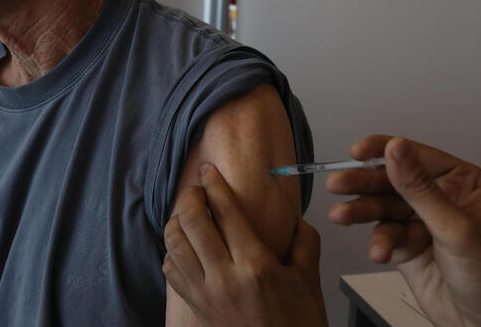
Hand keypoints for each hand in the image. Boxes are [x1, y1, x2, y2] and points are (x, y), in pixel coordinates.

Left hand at [163, 163, 326, 325]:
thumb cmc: (296, 326)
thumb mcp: (309, 282)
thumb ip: (304, 244)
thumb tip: (297, 219)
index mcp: (255, 266)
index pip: (226, 213)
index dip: (214, 185)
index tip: (208, 169)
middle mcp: (225, 278)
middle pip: (193, 222)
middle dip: (190, 196)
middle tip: (197, 189)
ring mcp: (205, 293)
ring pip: (174, 243)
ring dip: (176, 221)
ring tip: (186, 213)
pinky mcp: (195, 306)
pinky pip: (170, 270)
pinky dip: (171, 251)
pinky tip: (183, 246)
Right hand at [327, 135, 480, 326]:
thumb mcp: (455, 227)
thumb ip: (420, 188)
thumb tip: (396, 148)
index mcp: (461, 182)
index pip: (415, 155)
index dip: (383, 150)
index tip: (357, 151)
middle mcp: (439, 197)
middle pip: (391, 179)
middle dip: (363, 183)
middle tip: (338, 184)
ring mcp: (420, 221)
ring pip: (380, 206)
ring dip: (360, 211)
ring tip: (341, 216)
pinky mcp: (405, 244)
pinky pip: (382, 233)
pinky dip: (376, 242)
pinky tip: (378, 252)